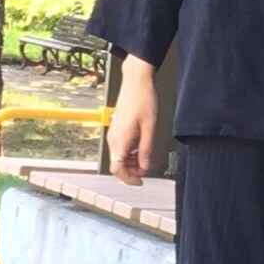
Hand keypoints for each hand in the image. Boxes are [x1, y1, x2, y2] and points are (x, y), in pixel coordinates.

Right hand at [107, 56, 157, 185]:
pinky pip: (120, 148)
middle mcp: (113, 139)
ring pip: (118, 157)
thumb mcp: (150, 127)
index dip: (128, 179)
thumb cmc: (143, 100)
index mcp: (120, 140)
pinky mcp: (116, 129)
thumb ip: (146, 149)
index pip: (117, 169)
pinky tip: (141, 149)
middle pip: (117, 165)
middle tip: (146, 169)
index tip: (140, 181)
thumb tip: (145, 166)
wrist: (136, 82)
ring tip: (146, 159)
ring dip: (131, 163)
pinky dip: (130, 154)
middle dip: (132, 171)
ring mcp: (114, 134)